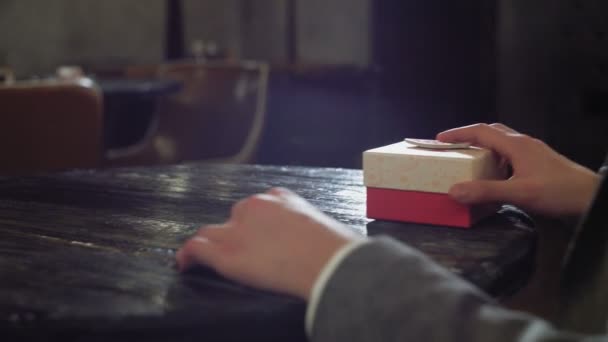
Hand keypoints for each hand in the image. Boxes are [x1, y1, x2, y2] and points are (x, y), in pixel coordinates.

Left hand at [176, 188, 363, 299]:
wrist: (329, 262)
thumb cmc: (336, 249)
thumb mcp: (324, 227)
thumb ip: (309, 228)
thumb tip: (315, 243)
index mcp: (280, 198)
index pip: (257, 208)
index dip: (253, 224)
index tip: (257, 237)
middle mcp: (255, 206)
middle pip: (234, 218)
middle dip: (235, 234)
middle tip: (245, 255)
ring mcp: (238, 229)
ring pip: (212, 232)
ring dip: (209, 243)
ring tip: (203, 259)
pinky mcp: (227, 253)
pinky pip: (198, 248)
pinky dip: (188, 255)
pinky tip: (184, 264)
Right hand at [437, 123, 599, 217]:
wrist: (591, 198)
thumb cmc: (559, 192)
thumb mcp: (519, 193)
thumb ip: (486, 192)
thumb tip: (454, 191)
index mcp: (517, 145)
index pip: (481, 131)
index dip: (458, 133)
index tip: (439, 139)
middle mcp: (524, 144)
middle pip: (492, 132)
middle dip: (469, 138)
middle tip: (453, 148)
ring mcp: (533, 153)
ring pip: (502, 144)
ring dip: (484, 149)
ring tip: (470, 163)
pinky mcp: (539, 164)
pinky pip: (511, 156)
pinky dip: (497, 161)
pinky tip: (495, 177)